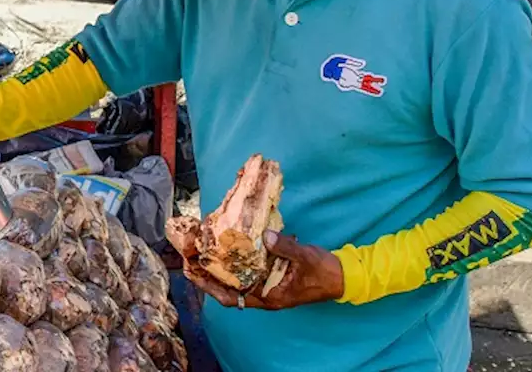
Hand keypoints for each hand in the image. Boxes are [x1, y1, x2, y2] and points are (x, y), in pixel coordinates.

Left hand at [183, 230, 343, 310]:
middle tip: (188, 259)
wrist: (342, 276)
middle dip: (207, 276)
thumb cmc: (323, 272)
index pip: (231, 296)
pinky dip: (234, 261)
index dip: (209, 286)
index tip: (191, 272)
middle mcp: (264, 294)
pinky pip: (247, 271)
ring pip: (235, 280)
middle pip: (227, 289)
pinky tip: (226, 247)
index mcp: (269, 296)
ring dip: (218, 268)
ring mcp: (267, 286)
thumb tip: (265, 236)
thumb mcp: (305, 257)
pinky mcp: (271, 275)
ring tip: (201, 251)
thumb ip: (285, 247)